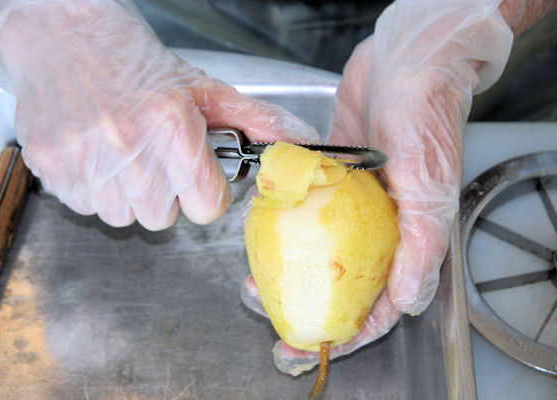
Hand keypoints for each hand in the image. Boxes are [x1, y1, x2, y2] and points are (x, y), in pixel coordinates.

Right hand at [0, 0, 317, 229]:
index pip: (205, 206)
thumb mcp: (202, 88)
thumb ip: (255, 121)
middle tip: (155, 157)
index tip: (195, 174)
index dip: (205, 192)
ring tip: (124, 154)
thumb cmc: (135, 62)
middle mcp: (128, 145)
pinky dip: (95, 190)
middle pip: (163, 217)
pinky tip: (96, 155)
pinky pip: (86, 207)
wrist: (63, 38)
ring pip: (124, 218)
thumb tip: (301, 143)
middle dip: (166, 194)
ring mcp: (85, 159)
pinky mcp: (52, 167)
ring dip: (129, 195)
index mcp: (172, 125)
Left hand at [241, 0, 512, 375]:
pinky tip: (259, 233)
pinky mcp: (330, 177)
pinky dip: (282, 224)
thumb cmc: (426, 117)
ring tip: (255, 284)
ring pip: (316, 250)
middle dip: (308, 308)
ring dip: (288, 271)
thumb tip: (407, 301)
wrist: (406, 61)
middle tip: (274, 322)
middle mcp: (377, 227)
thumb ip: (422, 244)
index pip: (381, 303)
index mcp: (408, 239)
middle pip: (342, 283)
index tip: (313, 346)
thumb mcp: (429, 184)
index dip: (351, 333)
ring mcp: (350, 204)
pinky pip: (301, 209)